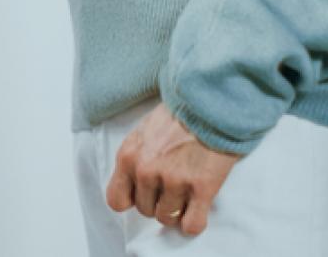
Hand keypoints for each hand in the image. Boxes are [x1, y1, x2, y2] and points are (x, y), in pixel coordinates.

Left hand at [105, 104, 241, 237]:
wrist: (210, 103)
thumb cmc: (177, 115)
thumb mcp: (143, 132)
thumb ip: (135, 158)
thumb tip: (134, 184)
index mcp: (128, 156)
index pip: (116, 200)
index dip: (131, 200)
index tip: (144, 193)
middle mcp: (147, 171)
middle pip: (145, 210)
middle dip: (158, 202)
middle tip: (172, 186)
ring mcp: (174, 181)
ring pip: (167, 218)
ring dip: (177, 211)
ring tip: (186, 193)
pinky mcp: (201, 188)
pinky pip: (192, 224)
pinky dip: (194, 222)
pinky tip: (198, 208)